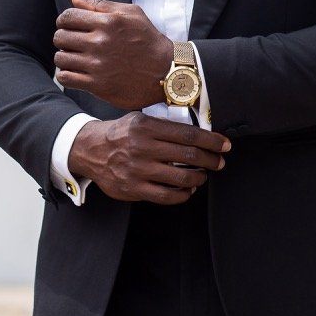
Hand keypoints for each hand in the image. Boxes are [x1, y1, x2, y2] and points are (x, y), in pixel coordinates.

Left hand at [54, 0, 173, 109]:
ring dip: (64, 57)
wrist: (165, 71)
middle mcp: (100, 42)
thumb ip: (100, 5)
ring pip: (60, 58)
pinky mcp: (97, 85)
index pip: (67, 17)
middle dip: (63, 38)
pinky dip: (66, 74)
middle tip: (73, 43)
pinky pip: (65, 78)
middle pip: (60, 37)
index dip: (64, 20)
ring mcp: (98, 65)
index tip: (69, 26)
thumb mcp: (131, 13)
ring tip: (76, 57)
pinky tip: (76, 71)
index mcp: (107, 21)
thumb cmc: (147, 39)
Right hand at [68, 112, 230, 204]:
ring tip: (203, 175)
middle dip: (210, 160)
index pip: (188, 135)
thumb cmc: (122, 133)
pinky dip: (183, 195)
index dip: (211, 141)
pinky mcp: (133, 189)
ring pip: (180, 178)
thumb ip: (165, 124)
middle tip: (219, 162)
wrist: (91, 150)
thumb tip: (198, 132)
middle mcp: (143, 148)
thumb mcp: (140, 119)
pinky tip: (188, 190)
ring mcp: (138, 170)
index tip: (224, 145)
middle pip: (188, 156)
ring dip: (199, 178)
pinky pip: (166, 196)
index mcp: (147, 127)